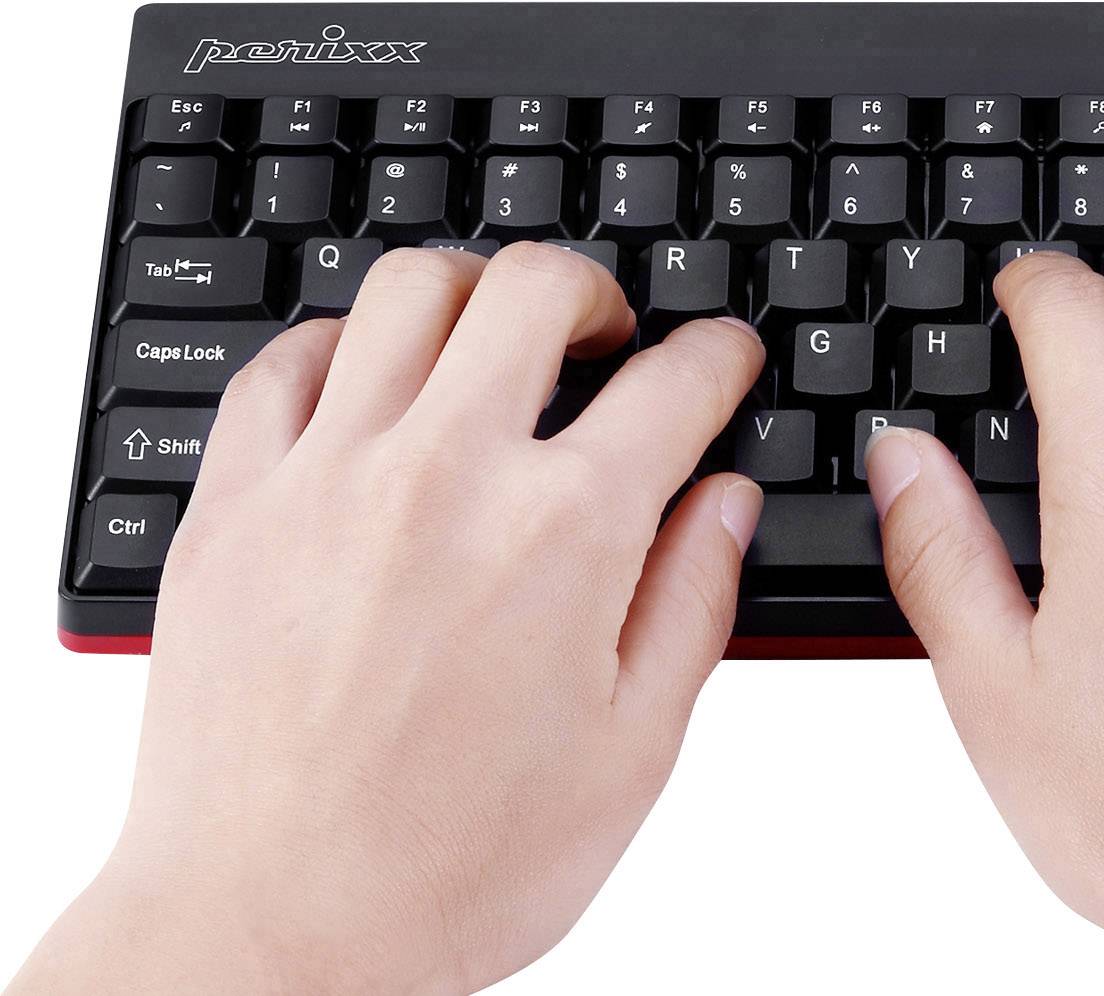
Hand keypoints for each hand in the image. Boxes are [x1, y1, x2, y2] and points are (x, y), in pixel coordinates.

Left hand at [10, 244, 763, 992]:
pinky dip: (344, 347)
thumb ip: (693, 602)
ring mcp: (328, 478)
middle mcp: (446, 475)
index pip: (676, 382)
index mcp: (566, 533)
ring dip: (472, 297)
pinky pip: (285, 364)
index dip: (721, 356)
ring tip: (492, 344)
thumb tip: (725, 503)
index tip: (723, 361)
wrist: (275, 929)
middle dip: (599, 292)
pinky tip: (372, 388)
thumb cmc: (453, 866)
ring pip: (407, 293)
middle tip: (611, 335)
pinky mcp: (236, 506)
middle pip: (535, 288)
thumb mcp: (632, 751)